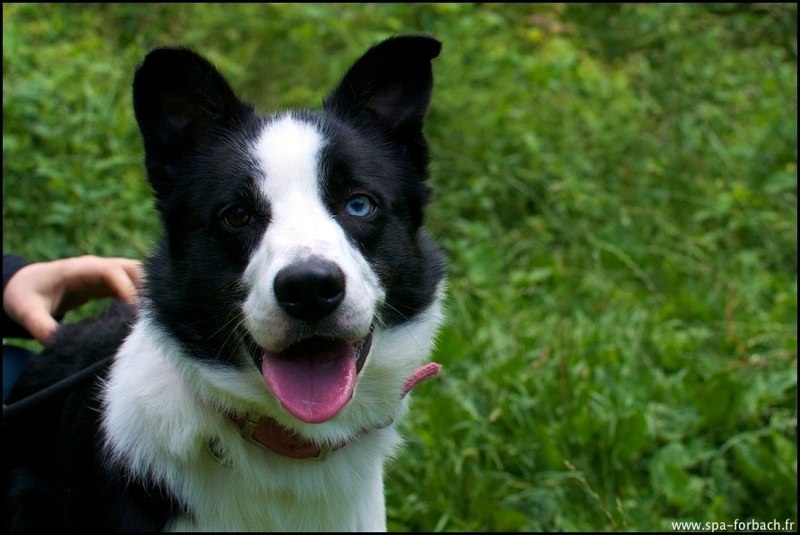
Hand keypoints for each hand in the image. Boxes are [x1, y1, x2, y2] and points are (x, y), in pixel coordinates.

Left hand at [3, 255, 142, 344]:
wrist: (24, 285)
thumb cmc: (25, 295)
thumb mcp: (27, 312)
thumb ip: (42, 328)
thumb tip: (61, 346)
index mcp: (78, 269)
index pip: (110, 271)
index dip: (126, 287)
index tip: (134, 311)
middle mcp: (96, 267)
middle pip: (132, 268)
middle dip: (146, 289)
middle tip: (152, 315)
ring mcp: (104, 273)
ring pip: (137, 275)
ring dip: (148, 293)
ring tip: (153, 317)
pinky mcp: (108, 283)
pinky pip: (133, 285)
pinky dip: (143, 297)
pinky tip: (147, 316)